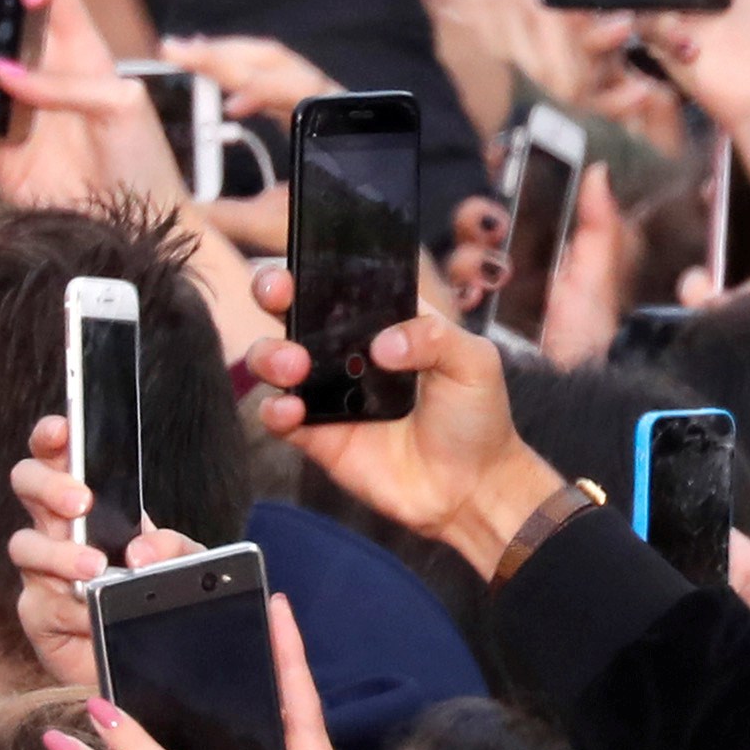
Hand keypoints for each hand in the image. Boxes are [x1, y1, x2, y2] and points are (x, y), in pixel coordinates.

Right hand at [235, 265, 557, 576]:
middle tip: (277, 294)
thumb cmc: (477, 419)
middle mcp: (349, 350)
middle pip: (294, 308)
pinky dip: (274, 409)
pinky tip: (292, 410)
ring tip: (296, 366)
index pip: (341, 280)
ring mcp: (330, 391)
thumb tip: (382, 344)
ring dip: (271, 353)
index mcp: (385, 319)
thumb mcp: (474, 362)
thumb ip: (434, 336)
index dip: (313, 263)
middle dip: (272, 291)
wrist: (472, 489)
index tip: (301, 260)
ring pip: (274, 358)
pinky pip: (279, 415)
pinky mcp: (319, 435)